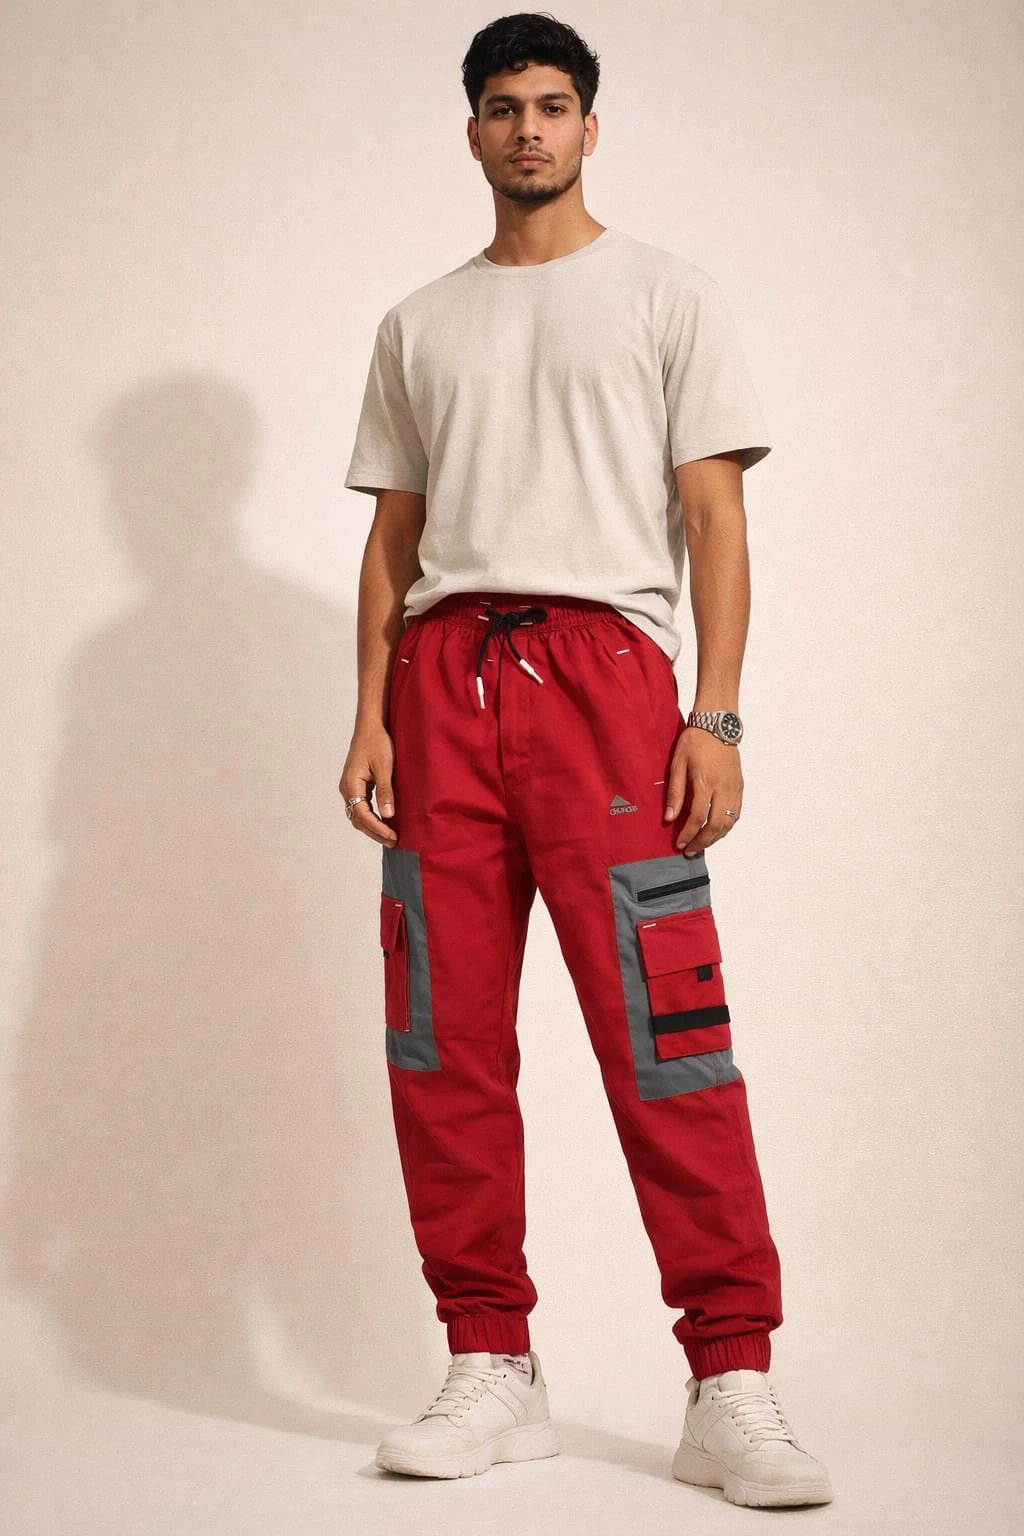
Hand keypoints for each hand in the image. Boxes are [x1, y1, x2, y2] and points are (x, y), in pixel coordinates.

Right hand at [339, 724, 398, 845]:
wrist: (370, 727)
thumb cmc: (377, 743)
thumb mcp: (384, 766)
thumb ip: (385, 791)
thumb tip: (388, 815)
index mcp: (351, 784)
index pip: (362, 814)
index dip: (377, 828)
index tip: (392, 836)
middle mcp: (347, 788)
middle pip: (357, 819)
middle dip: (374, 832)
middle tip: (393, 841)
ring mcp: (350, 787)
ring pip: (358, 815)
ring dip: (372, 826)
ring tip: (390, 835)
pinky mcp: (356, 785)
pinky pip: (361, 807)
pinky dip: (371, 817)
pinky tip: (384, 821)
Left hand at [663, 727, 742, 854]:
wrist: (718, 725)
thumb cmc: (694, 741)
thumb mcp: (678, 763)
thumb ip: (675, 792)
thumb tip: (670, 818)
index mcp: (705, 781)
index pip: (698, 817)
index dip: (688, 834)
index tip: (679, 843)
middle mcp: (723, 787)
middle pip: (716, 825)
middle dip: (703, 841)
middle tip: (690, 850)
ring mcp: (734, 788)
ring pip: (729, 823)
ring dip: (715, 837)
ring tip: (701, 843)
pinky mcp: (740, 786)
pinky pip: (736, 814)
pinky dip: (726, 826)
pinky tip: (715, 830)